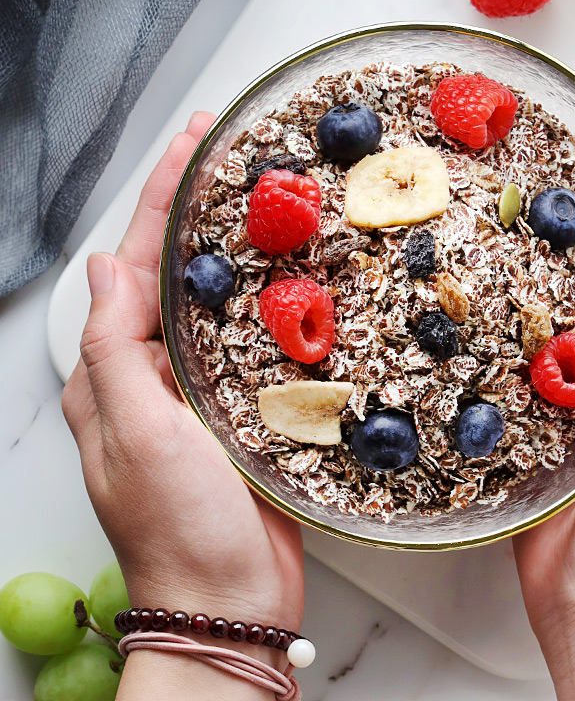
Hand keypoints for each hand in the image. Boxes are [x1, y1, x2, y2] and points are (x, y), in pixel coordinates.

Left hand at [62, 113, 303, 695]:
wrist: (231, 602)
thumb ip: (116, 351)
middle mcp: (158, 370)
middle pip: (178, 268)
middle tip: (234, 154)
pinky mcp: (248, 406)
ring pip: (221, 298)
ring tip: (269, 197)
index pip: (135, 262)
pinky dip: (274, 300)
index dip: (160, 197)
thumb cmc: (179, 530)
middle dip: (200, 208)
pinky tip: (297, 276)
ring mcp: (205, 387)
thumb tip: (106, 267)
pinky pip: (258, 338)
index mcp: (119, 370)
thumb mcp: (136, 436)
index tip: (192, 142)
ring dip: (240, 246)